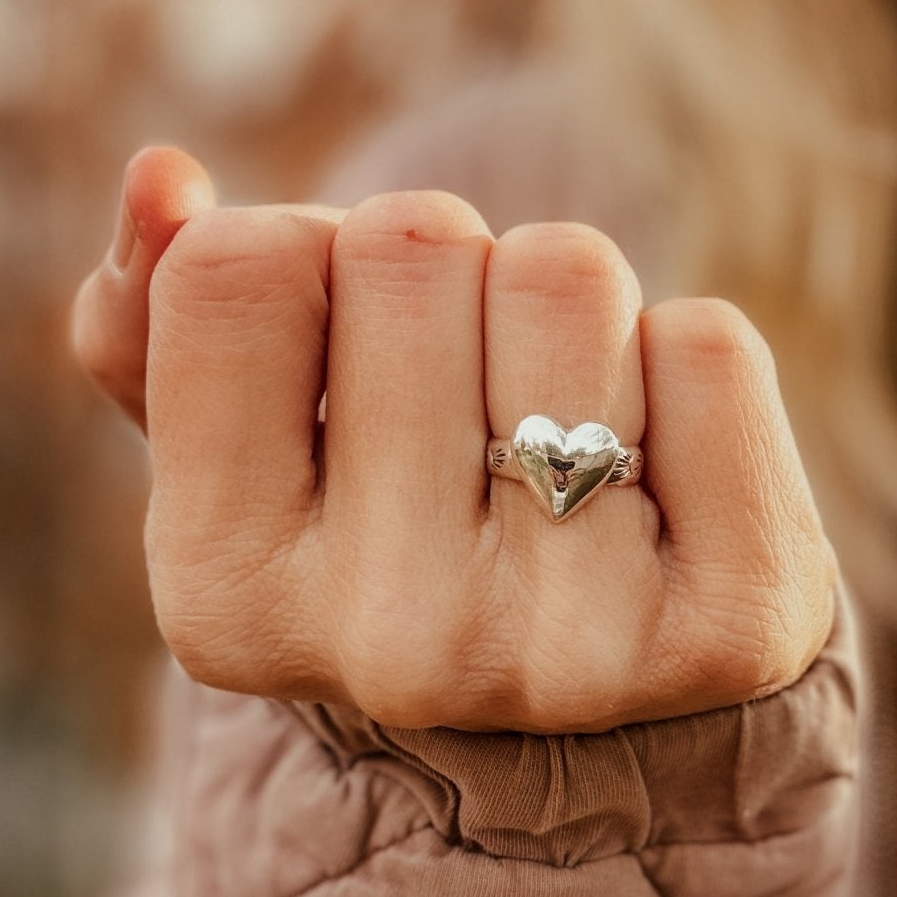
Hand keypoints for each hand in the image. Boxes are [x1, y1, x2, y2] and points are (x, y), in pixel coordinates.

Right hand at [71, 146, 835, 731]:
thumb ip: (161, 318)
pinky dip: (684, 365)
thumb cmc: (391, 537)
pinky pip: (709, 345)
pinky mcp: (735, 626)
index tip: (340, 361)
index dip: (301, 261)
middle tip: (465, 397)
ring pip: (566, 274)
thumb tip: (161, 175)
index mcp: (227, 604)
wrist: (589, 721)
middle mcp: (396, 651)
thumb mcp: (245, 450)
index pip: (236, 268)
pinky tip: (659, 475)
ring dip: (570, 310)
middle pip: (410, 244)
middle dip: (447, 274)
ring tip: (558, 433)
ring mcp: (576, 651)